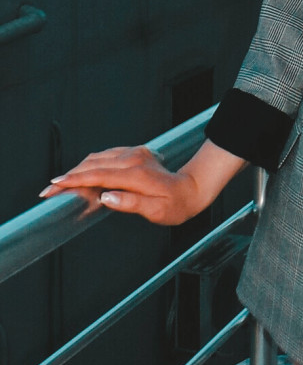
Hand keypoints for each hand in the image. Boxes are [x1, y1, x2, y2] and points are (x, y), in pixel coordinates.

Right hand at [39, 144, 223, 225]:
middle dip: (68, 177)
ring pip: (97, 158)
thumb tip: (106, 198)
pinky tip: (82, 176)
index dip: (74, 181)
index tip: (54, 187)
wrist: (192, 188)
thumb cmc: (176, 205)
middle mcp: (133, 159)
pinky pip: (106, 156)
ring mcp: (134, 153)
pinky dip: (90, 165)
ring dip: (77, 170)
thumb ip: (131, 203)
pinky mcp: (134, 153)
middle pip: (93, 165)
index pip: (98, 176)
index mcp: (137, 175)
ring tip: (60, 186)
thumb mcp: (156, 211)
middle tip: (48, 191)